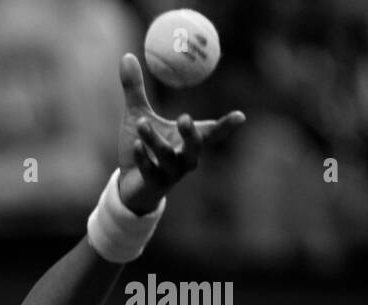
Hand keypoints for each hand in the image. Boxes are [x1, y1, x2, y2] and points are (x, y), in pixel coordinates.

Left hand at [116, 53, 244, 214]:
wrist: (129, 184)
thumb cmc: (140, 147)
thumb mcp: (137, 115)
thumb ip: (135, 89)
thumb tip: (126, 56)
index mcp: (188, 141)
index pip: (212, 132)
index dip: (227, 126)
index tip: (241, 116)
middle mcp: (185, 158)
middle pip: (195, 147)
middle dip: (192, 134)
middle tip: (185, 117)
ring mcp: (171, 173)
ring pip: (168, 156)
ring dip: (155, 140)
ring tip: (141, 123)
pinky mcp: (153, 184)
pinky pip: (150, 170)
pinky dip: (143, 157)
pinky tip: (136, 145)